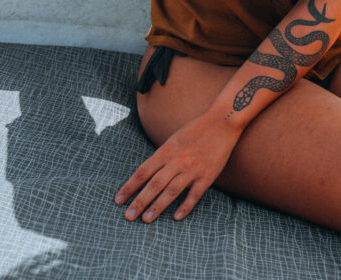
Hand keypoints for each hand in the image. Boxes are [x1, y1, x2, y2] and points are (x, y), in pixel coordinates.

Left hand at [115, 111, 240, 222]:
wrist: (222, 122)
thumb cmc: (196, 130)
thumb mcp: (174, 139)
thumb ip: (162, 156)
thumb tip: (148, 173)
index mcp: (166, 150)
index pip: (143, 171)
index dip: (129, 186)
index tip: (118, 200)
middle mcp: (177, 161)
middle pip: (154, 184)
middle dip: (140, 201)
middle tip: (128, 216)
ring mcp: (192, 169)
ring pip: (171, 191)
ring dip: (157, 206)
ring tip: (146, 219)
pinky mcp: (207, 176)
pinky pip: (194, 195)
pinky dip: (185, 207)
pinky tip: (176, 217)